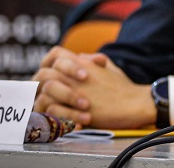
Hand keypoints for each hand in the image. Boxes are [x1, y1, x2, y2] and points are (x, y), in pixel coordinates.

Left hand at [33, 47, 153, 128]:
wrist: (134, 104)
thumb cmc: (123, 87)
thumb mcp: (109, 67)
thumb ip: (93, 60)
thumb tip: (80, 56)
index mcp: (83, 63)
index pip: (55, 54)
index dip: (47, 63)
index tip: (48, 76)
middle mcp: (76, 74)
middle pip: (44, 74)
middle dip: (38, 86)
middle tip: (43, 96)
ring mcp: (76, 91)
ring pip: (45, 92)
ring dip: (44, 102)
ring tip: (50, 110)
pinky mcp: (76, 109)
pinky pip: (52, 110)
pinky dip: (52, 116)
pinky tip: (59, 119)